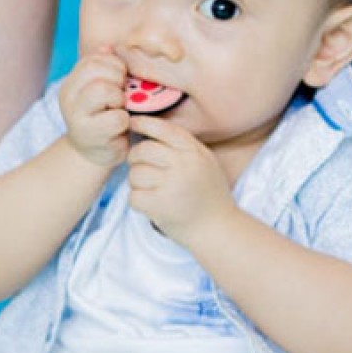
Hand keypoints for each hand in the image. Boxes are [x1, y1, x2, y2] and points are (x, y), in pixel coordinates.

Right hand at [59, 47, 129, 171]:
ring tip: (118, 109)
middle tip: (121, 95)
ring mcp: (77, 117)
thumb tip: (109, 47)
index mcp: (71, 83)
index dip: (114, 65)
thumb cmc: (102, 116)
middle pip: (98, 72)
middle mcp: (68, 98)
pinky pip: (117, 118)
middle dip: (118, 81)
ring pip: (105, 90)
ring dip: (120, 99)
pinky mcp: (92, 136)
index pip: (93, 60)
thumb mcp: (99, 90)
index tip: (121, 79)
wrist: (93, 153)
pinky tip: (120, 127)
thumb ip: (104, 68)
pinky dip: (125, 121)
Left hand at [127, 114, 232, 243]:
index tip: (132, 123)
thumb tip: (149, 128)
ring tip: (151, 189)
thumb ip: (183, 145)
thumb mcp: (205, 162)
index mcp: (194, 152)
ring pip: (135, 174)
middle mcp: (183, 165)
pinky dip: (138, 201)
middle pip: (143, 150)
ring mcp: (171, 186)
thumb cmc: (209, 194)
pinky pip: (133, 196)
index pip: (163, 129)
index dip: (143, 123)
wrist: (219, 229)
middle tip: (141, 167)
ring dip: (137, 182)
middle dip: (135, 158)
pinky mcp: (160, 206)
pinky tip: (151, 204)